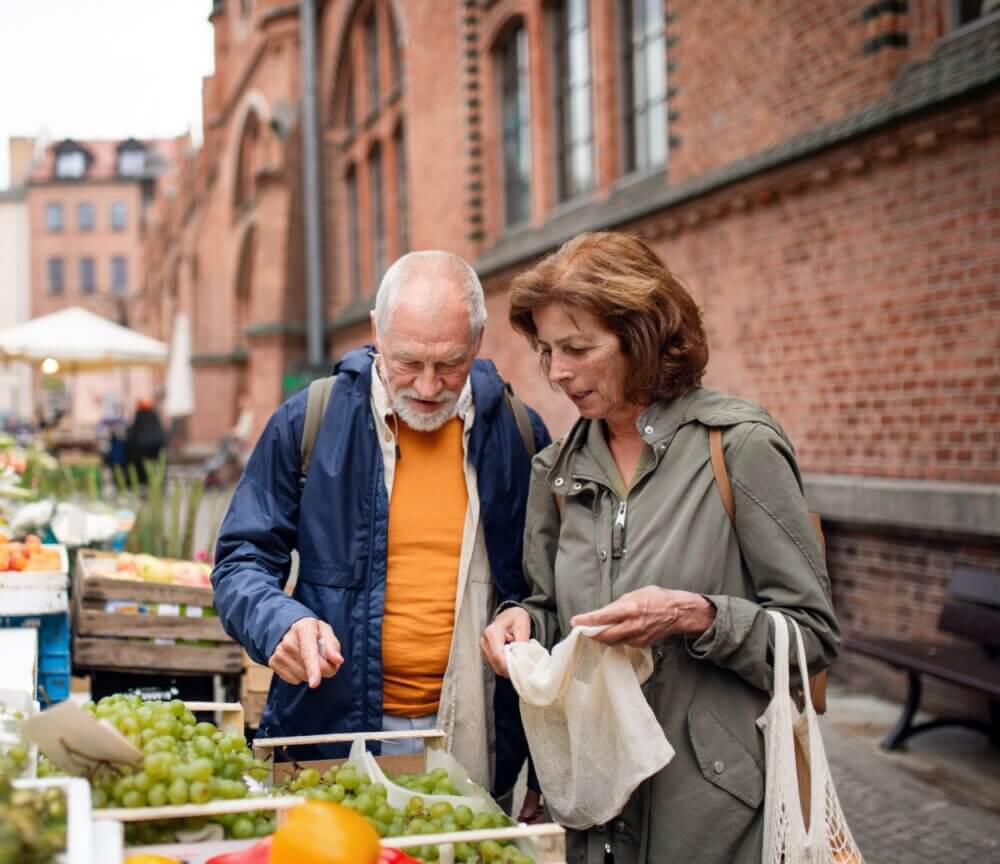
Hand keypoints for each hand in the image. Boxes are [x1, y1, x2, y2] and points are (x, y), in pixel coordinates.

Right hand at [269, 617, 343, 687]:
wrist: (290, 630)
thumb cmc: (313, 632)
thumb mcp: (326, 631)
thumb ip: (333, 646)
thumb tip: (338, 660)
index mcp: (303, 628)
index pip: (308, 653)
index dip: (313, 669)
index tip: (314, 683)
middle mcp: (288, 640)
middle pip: (308, 667)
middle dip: (324, 669)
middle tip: (327, 661)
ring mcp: (278, 652)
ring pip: (302, 676)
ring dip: (311, 673)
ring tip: (311, 659)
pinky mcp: (273, 662)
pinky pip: (294, 680)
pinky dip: (301, 676)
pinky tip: (299, 663)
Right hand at [480, 607, 531, 677]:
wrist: (510, 615)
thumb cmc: (516, 619)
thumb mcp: (522, 626)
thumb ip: (522, 641)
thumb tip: (521, 657)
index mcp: (492, 632)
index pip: (497, 655)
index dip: (508, 666)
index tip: (519, 669)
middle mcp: (484, 641)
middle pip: (495, 663)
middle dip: (509, 668)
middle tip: (521, 664)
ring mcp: (483, 648)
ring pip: (495, 666)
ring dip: (507, 667)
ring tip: (516, 658)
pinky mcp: (485, 654)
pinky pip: (495, 665)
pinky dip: (504, 665)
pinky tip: (511, 658)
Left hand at [570, 586, 715, 647]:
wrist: (678, 612)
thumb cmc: (657, 598)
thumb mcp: (635, 594)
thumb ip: (618, 604)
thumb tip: (604, 612)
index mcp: (630, 609)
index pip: (602, 617)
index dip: (587, 620)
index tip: (575, 621)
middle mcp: (633, 625)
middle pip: (605, 635)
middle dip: (590, 634)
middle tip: (581, 630)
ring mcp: (638, 636)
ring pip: (613, 642)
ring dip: (601, 638)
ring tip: (593, 632)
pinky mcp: (642, 644)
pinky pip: (623, 643)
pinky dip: (615, 639)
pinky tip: (611, 634)